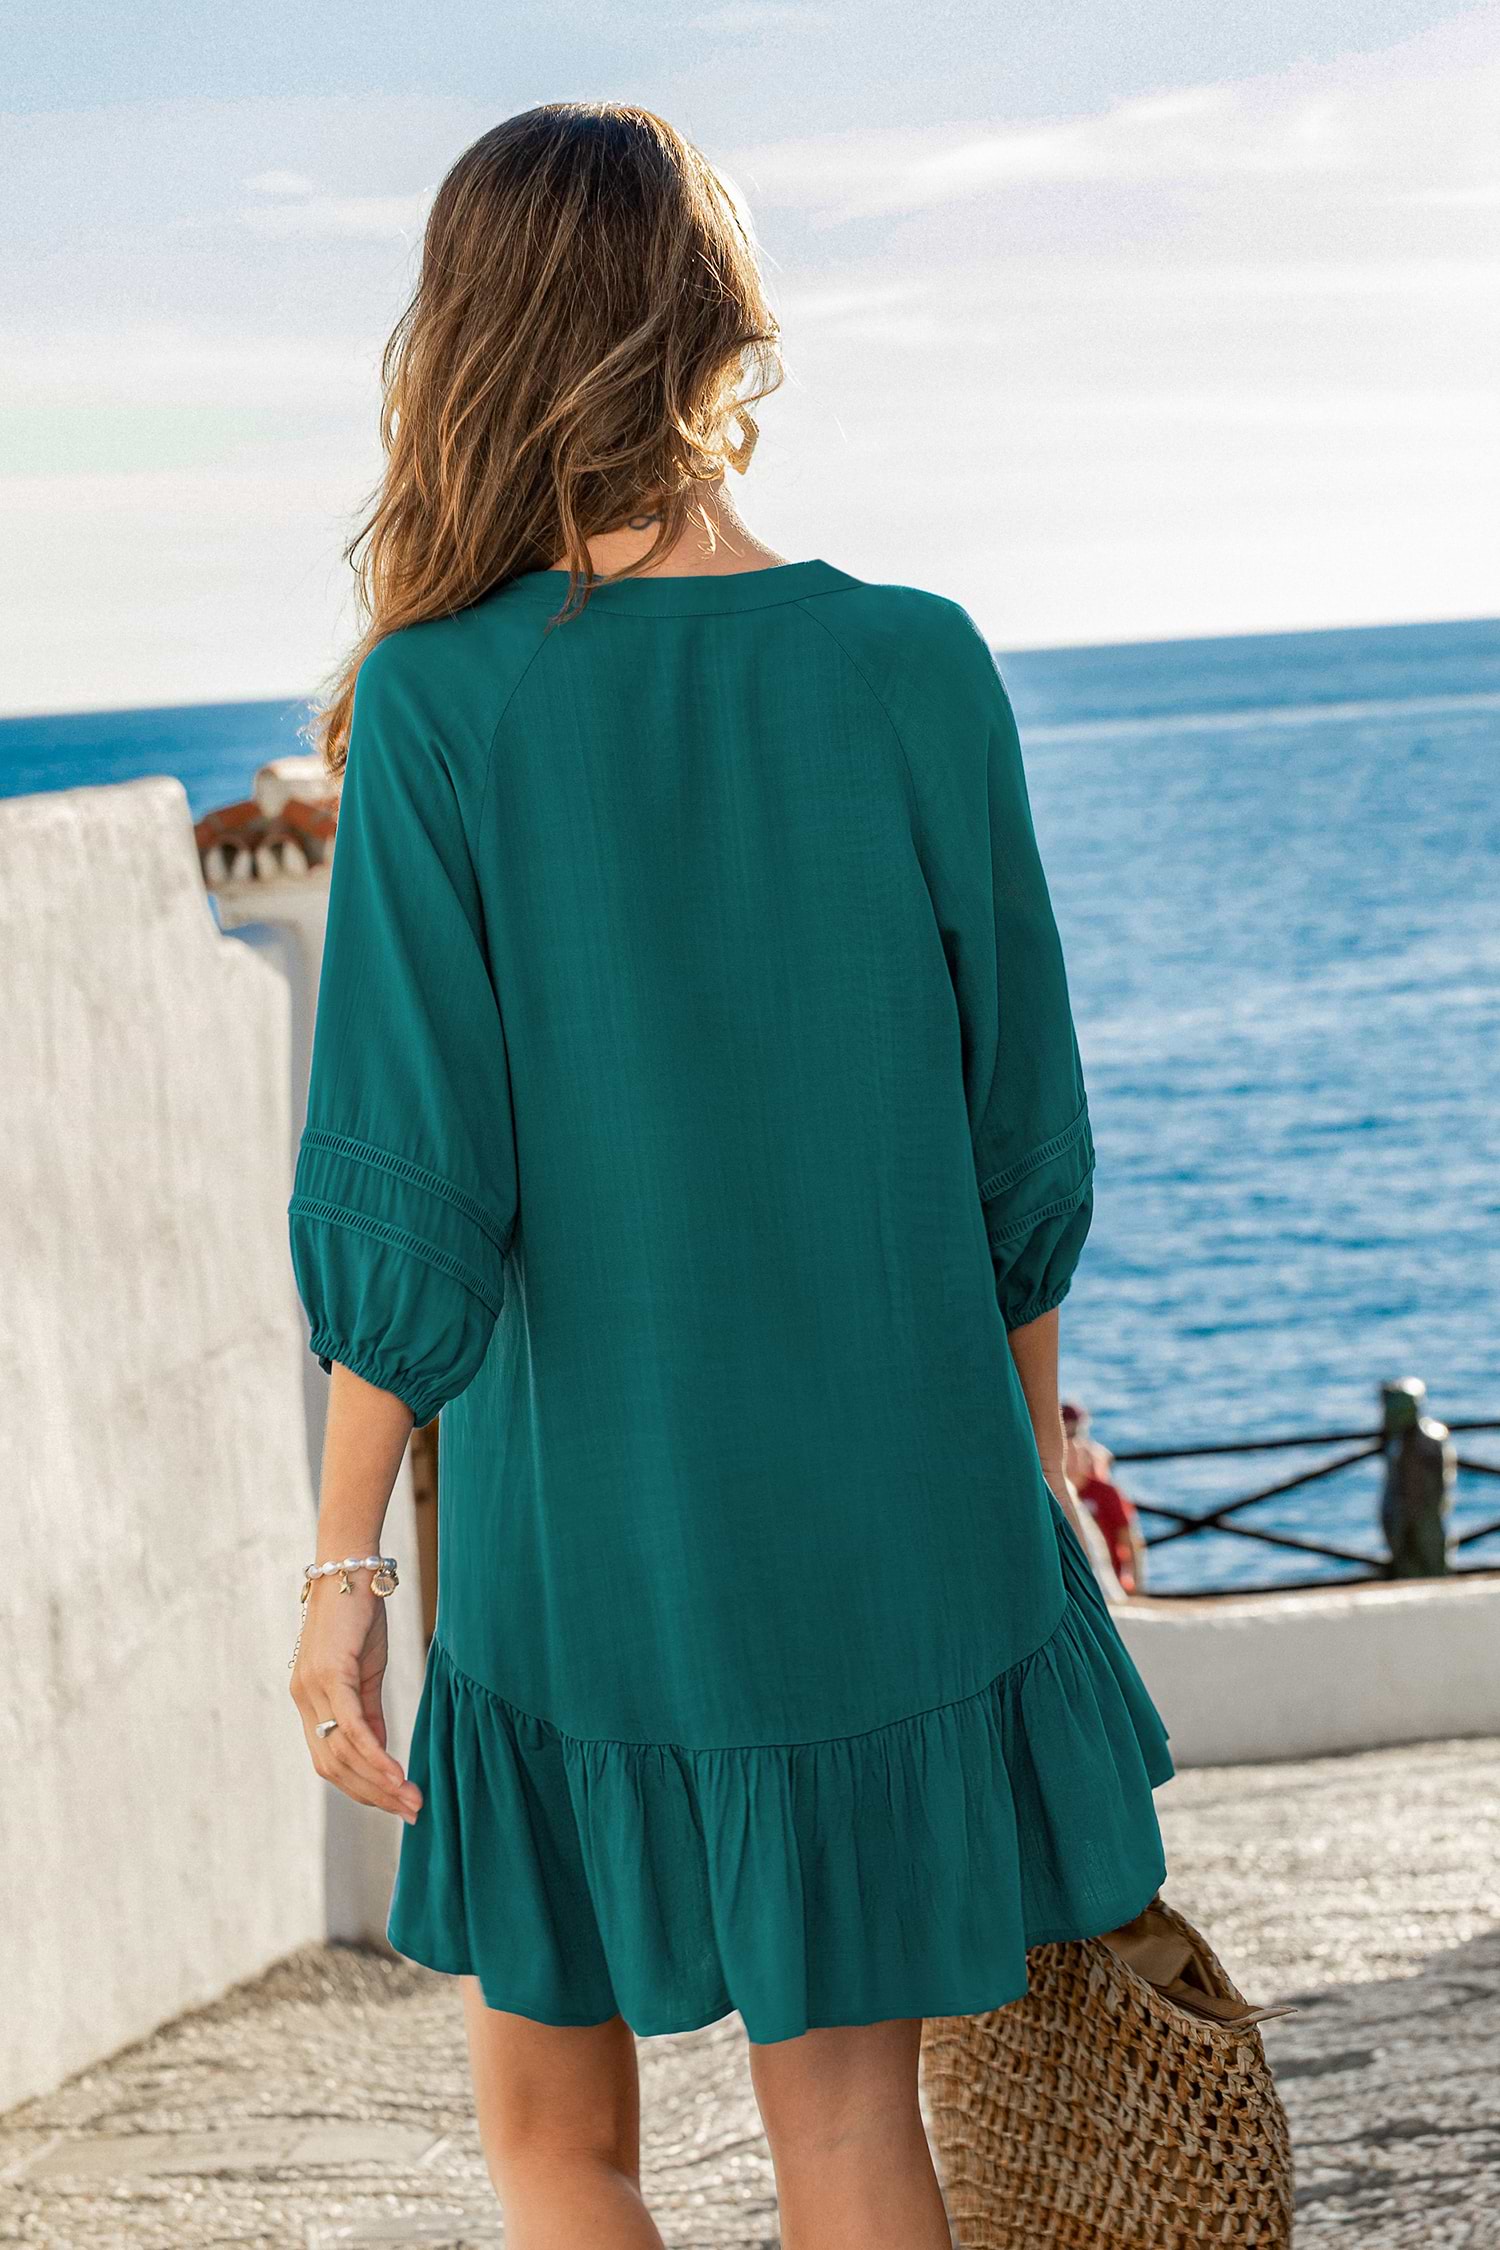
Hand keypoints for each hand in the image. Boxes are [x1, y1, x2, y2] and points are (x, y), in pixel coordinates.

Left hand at [290, 1577, 422, 1822]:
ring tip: (412, 1799)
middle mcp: (304, 1701)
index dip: (363, 1788)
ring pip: (343, 1753)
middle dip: (373, 1795)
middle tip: (411, 1812)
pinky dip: (374, 1756)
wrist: (351, 1566)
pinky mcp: (329, 1675)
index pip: (331, 1761)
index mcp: (310, 1702)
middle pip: (334, 1767)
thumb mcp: (366, 1671)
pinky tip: (397, 1775)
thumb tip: (380, 1752)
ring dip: (379, 1783)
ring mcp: (312, 1689)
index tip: (398, 1804)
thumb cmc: (359, 1615)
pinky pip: (350, 1728)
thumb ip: (368, 1712)